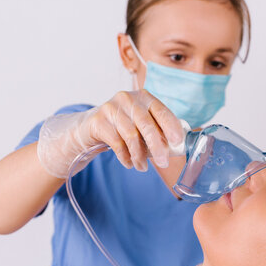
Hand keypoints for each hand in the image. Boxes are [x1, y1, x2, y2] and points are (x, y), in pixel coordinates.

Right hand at [37, 89, 184, 177]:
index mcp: (144, 97)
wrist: (89, 127)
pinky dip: (125, 156)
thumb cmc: (122, 127)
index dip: (171, 126)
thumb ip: (156, 130)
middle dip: (157, 147)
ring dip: (139, 156)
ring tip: (142, 167)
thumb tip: (175, 148)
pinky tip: (129, 163)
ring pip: (131, 136)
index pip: (161, 111)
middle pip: (147, 125)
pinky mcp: (99, 120)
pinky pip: (116, 143)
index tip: (177, 142)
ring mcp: (112, 108)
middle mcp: (128, 99)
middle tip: (163, 163)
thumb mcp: (140, 123)